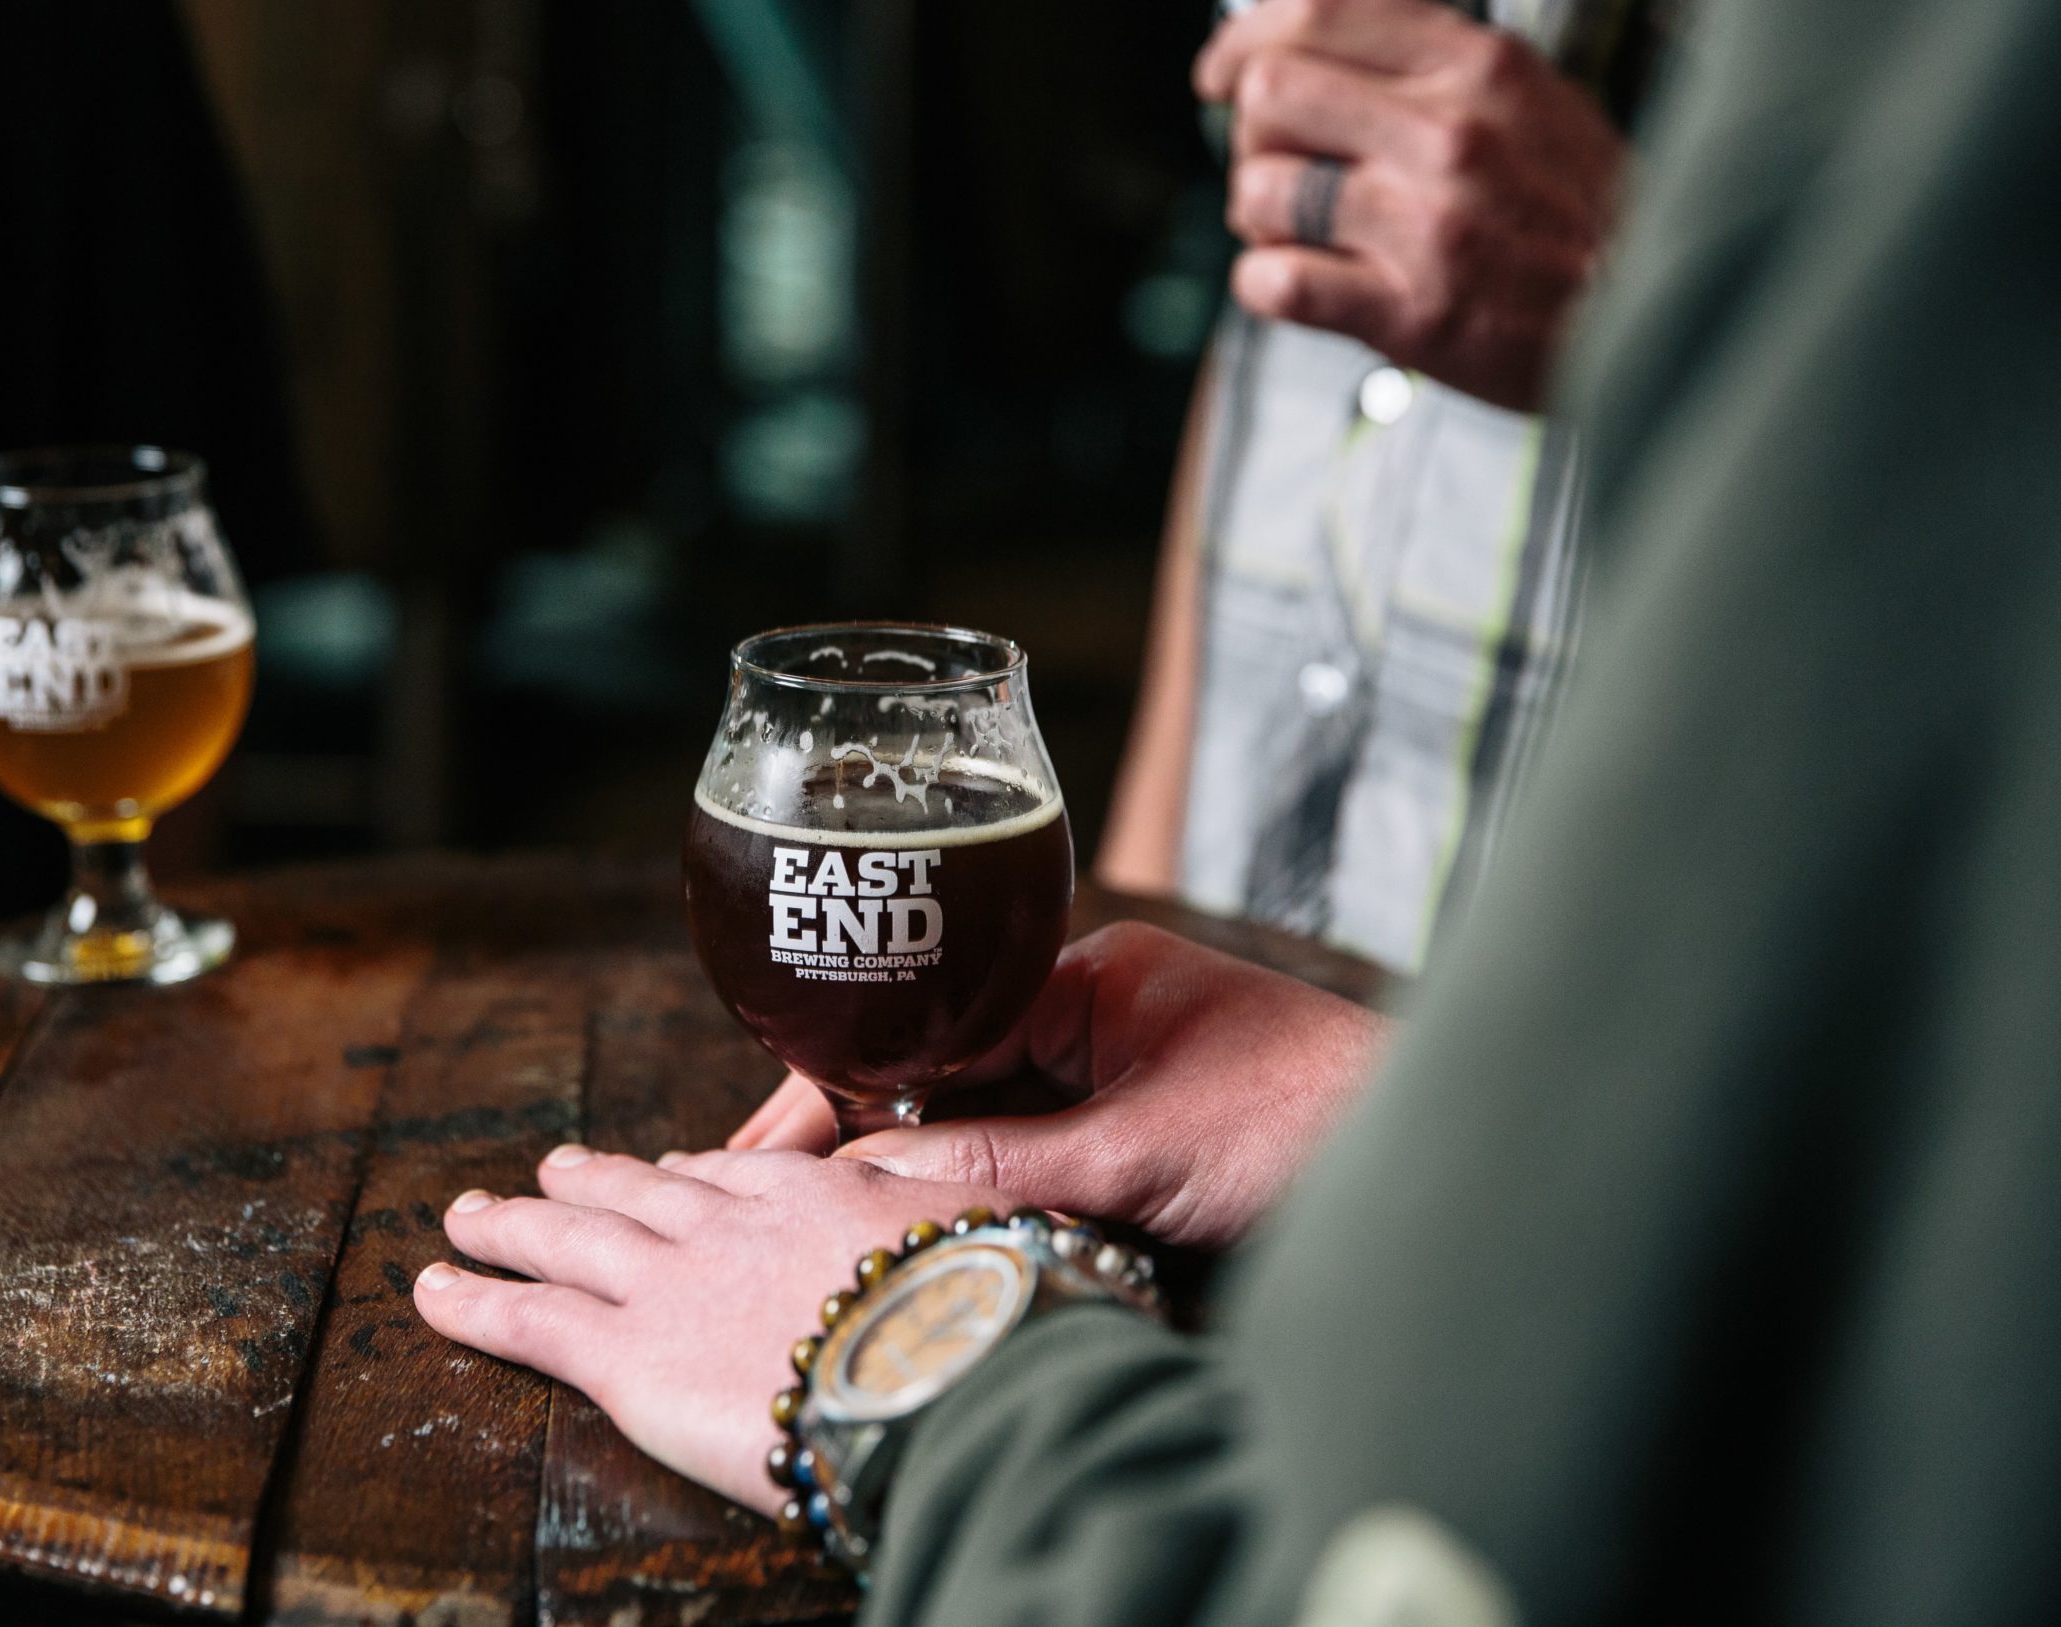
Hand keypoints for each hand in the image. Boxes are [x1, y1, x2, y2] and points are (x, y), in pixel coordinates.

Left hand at [414, 1144, 1015, 1508]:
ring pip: (568, 1242)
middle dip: (588, 1182)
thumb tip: (999, 1210)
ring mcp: (672, 1284)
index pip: (734, 1177)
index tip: (666, 1170)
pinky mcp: (630, 1355)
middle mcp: (731, 1226)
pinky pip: (531, 1323)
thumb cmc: (993, 1313)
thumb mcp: (999, 1233)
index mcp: (817, 1196)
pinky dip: (475, 1303)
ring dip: (511, 1226)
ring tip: (467, 1214)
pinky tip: (433, 1293)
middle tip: (551, 1171)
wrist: (953, 1370)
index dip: (689, 1175)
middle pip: (639, 1193)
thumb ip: (974, 1212)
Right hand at [729, 922, 1388, 1246]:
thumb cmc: (1322, 1124)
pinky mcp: (1146, 1143)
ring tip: (817, 1226)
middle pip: (940, 1075)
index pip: (926, 1022)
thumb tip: (871, 1176)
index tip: (765, 1152)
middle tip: (764, 1199)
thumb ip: (1004, 1164)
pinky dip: (979, 1199)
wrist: (1453, 1173)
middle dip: (857, 1133)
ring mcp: (1119, 1083)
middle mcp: (1094, 1021)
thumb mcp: (1146, 1150)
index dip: (838, 1086)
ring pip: (981, 1127)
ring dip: (916, 1173)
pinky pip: (1031, 1165)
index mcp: (1089, 980)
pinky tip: (922, 1237)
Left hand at [1195, 0, 1625, 410]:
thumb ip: (1432, 72)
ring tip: (1303, 236)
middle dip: (1252, 137)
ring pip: (1259, 190)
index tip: (1221, 72)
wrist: (1656, 317)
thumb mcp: (1532, 103)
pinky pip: (1274, 282)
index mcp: (1479, 66)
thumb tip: (1314, 59)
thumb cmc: (1583, 217)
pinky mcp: (1408, 310)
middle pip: (1269, 94)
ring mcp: (1426, 221)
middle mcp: (1450, 131)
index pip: (1323, 10)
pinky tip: (1307, 285)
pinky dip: (1268, 286)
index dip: (1244, 36)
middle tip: (1281, 172)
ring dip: (1259, 220)